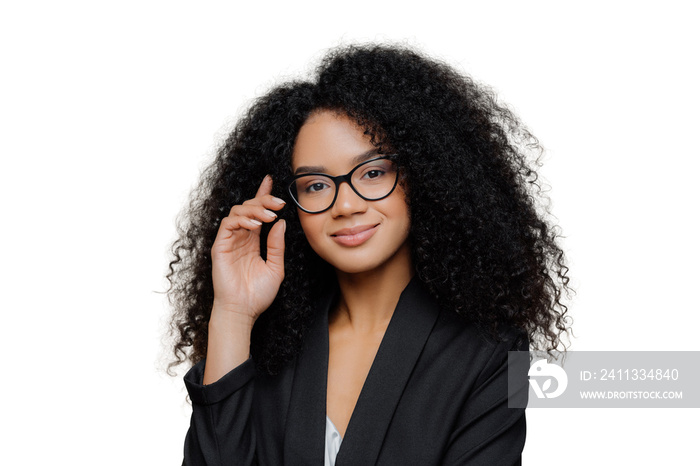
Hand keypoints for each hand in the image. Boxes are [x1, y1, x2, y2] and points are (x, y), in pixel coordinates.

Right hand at [210, 174, 286, 323]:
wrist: (243, 311)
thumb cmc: (258, 294)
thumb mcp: (276, 267)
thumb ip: (277, 245)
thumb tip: (280, 223)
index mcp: (253, 241)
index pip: (257, 213)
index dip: (262, 195)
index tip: (270, 181)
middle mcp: (240, 238)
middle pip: (248, 208)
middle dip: (264, 200)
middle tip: (279, 203)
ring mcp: (229, 241)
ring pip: (238, 211)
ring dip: (255, 209)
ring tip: (270, 216)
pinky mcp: (220, 246)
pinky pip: (228, 224)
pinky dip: (243, 220)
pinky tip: (257, 225)